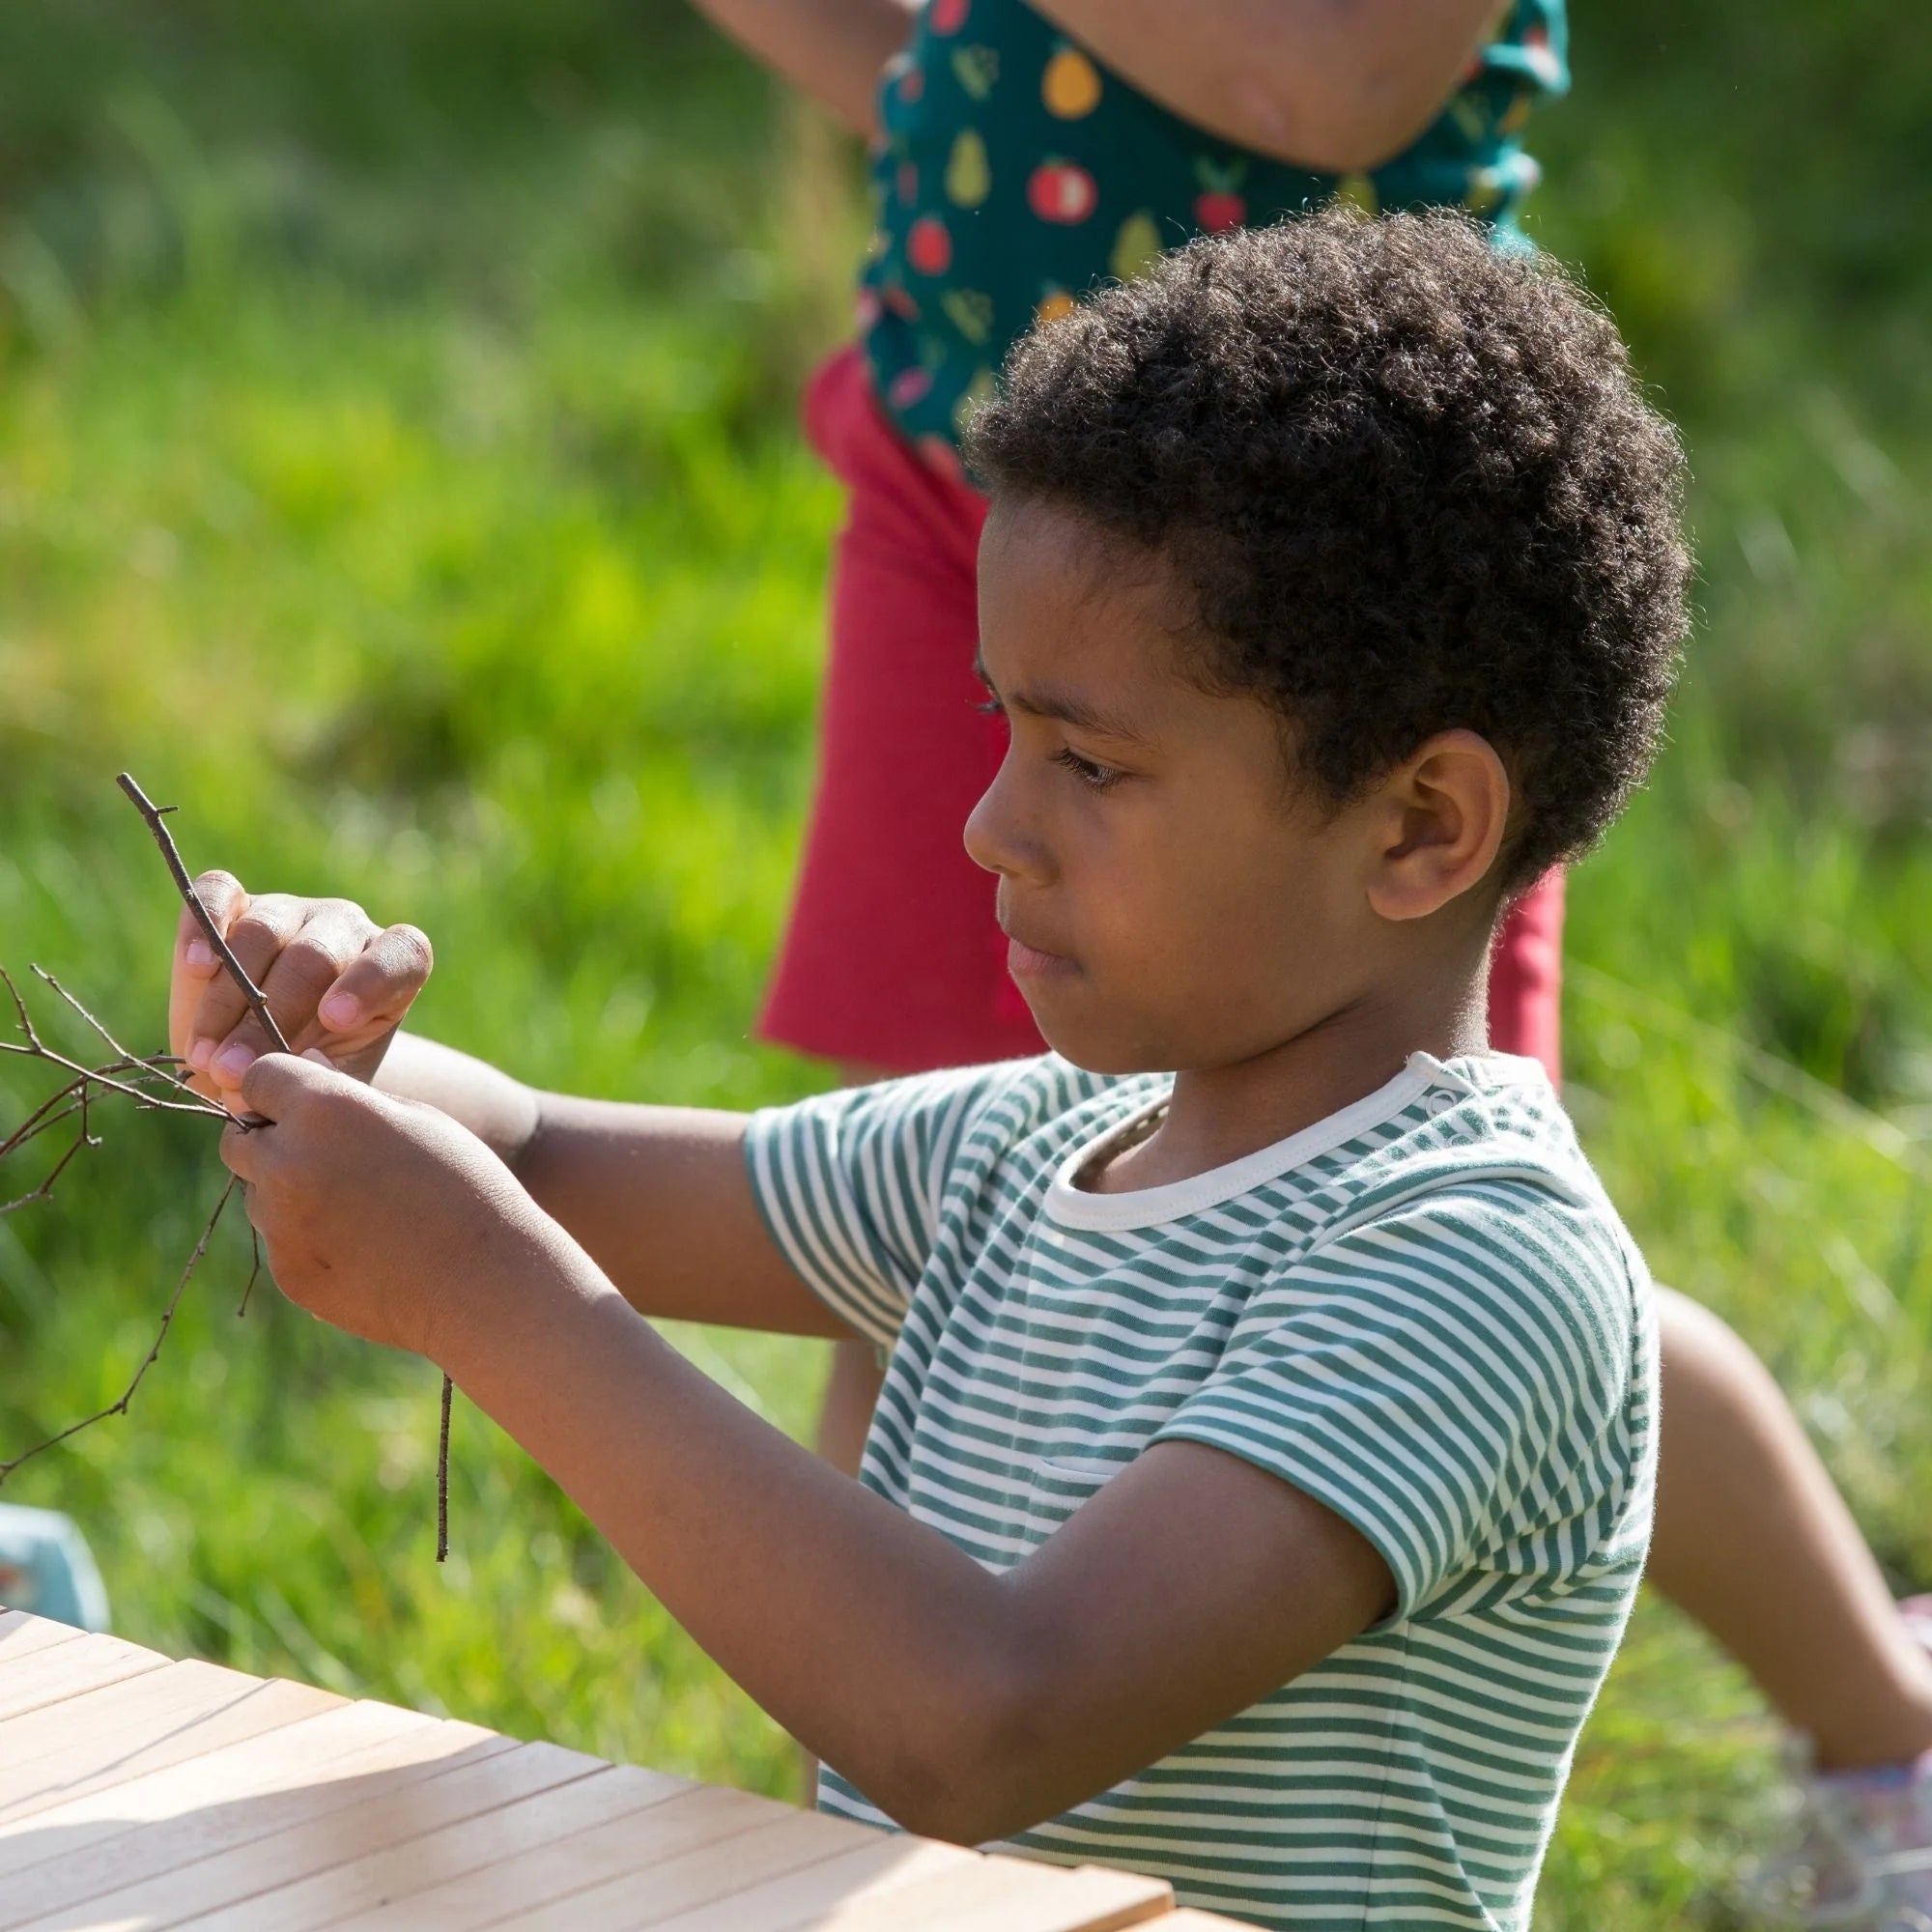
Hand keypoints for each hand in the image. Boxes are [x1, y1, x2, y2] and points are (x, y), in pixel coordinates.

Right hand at [168, 873, 431, 1107]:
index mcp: (395, 967)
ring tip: (206, 1057)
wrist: (268, 1061)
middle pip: (314, 957)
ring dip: (226, 1002)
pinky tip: (196, 968)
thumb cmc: (317, 1073)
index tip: (335, 1022)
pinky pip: (219, 893)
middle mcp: (346, 928)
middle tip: (235, 1072)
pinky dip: (204, 927)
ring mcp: (291, 909)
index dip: (368, 984)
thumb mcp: (335, 1084)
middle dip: (269, 1019)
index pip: (400, 958)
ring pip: (262, 934)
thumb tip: (291, 1070)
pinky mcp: (235, 900)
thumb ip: (324, 1077)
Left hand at [220, 1052, 545, 1360]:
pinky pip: (280, 1240)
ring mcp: (281, 1222)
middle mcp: (288, 1160)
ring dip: (288, 1190)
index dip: (283, 1087)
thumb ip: (349, 1096)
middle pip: (237, 1139)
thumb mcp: (418, 1119)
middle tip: (329, 1155)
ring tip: (359, 1206)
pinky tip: (364, 1245)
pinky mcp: (288, 1271)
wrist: (484, 1280)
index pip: (259, 1076)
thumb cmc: (465, 1185)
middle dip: (271, 1140)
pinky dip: (307, 1237)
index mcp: (324, 1108)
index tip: (310, 1102)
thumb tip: (305, 1072)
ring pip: (258, 1193)